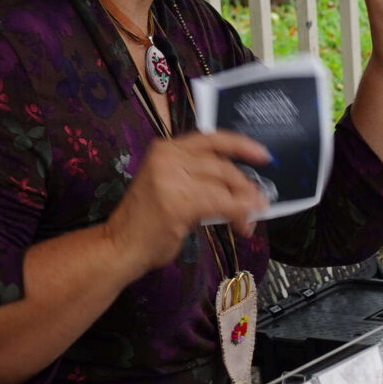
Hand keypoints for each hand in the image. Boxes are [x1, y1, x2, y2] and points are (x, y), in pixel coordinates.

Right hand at [102, 130, 272, 276]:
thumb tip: (239, 185)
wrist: (119, 245)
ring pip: (223, 183)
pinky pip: (219, 204)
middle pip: (221, 164)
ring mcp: (170, 178)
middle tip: (259, 201)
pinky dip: (237, 213)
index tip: (263, 154)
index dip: (240, 145)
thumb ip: (198, 178)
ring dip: (244, 202)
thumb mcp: (171, 186)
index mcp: (166, 149)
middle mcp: (167, 157)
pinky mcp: (177, 202)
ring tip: (252, 217)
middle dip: (245, 184)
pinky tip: (242, 224)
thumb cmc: (147, 220)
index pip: (211, 139)